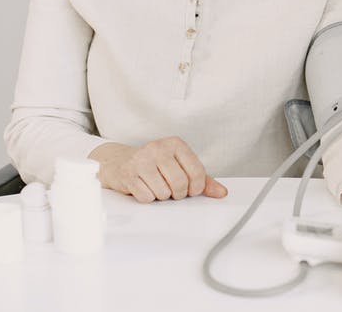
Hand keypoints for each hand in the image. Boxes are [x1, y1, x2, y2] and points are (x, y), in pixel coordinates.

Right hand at [89, 137, 227, 202]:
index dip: (196, 188)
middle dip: (178, 193)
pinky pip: (147, 198)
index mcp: (176, 144)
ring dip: (161, 195)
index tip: (191, 190)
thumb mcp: (180, 166)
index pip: (197, 172)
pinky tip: (143, 187)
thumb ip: (202, 179)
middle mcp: (159, 148)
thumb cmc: (154, 165)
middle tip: (171, 190)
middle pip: (180, 184)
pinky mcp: (128, 174)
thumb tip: (222, 192)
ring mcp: (142, 160)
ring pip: (164, 193)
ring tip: (155, 185)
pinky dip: (147, 198)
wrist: (119, 162)